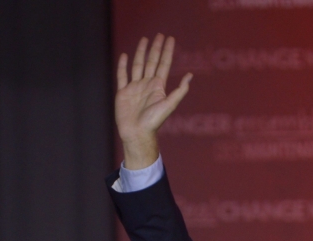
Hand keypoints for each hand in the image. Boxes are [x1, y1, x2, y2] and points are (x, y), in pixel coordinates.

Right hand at [115, 35, 191, 168]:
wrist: (137, 133)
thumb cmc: (154, 122)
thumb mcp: (169, 105)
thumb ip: (179, 90)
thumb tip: (190, 76)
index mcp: (158, 86)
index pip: (163, 64)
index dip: (166, 51)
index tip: (169, 38)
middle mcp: (147, 84)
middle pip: (152, 61)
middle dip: (156, 48)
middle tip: (159, 35)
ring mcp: (135, 87)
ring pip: (138, 65)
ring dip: (141, 52)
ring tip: (144, 40)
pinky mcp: (123, 92)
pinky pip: (122, 75)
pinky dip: (123, 65)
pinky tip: (125, 56)